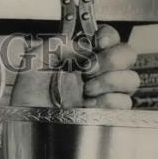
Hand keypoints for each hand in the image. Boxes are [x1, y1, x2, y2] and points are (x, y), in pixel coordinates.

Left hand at [9, 24, 138, 108]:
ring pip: (131, 79)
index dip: (109, 36)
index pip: (109, 38)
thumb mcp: (35, 61)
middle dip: (111, 59)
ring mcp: (104, 93)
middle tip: (87, 71)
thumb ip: (58, 43)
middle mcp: (97, 73)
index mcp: (82, 57)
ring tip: (86, 91)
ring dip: (110, 81)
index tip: (98, 43)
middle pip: (128, 55)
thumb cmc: (27, 96)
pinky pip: (125, 102)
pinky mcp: (107, 114)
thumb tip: (85, 47)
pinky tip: (88, 105)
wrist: (27, 122)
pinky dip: (108, 101)